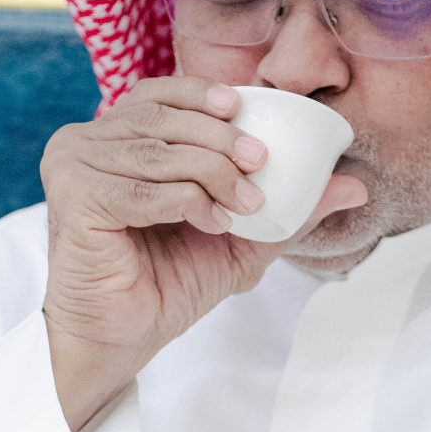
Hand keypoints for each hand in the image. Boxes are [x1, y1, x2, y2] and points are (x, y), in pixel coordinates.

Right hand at [40, 78, 367, 431]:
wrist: (120, 337)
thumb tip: (356, 186)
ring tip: (245, 205)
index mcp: (115, 138)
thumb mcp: (238, 240)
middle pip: (162, 118)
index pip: (157, 93)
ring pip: (159, 151)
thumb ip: (287, 209)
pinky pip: (144, 189)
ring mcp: (74, 167)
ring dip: (213, 173)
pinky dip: (188, 202)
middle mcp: (86, 143)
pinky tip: (214, 223)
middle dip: (221, 138)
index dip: (201, 93)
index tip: (243, 107)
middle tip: (261, 164)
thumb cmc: (165, 284)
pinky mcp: (74, 200)